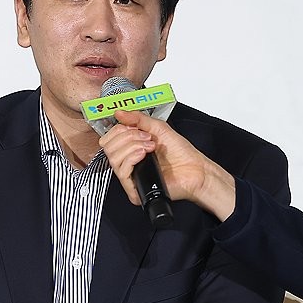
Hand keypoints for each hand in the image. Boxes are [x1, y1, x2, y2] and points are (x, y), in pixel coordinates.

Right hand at [99, 110, 237, 219]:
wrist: (194, 169)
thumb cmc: (181, 153)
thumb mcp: (158, 128)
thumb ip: (138, 118)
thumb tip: (119, 113)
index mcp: (130, 149)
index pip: (109, 138)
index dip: (120, 130)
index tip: (137, 128)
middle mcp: (128, 162)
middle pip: (108, 147)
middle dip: (127, 137)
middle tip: (146, 138)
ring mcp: (131, 176)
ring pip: (113, 158)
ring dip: (132, 147)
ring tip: (150, 146)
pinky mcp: (135, 189)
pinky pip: (121, 172)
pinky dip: (132, 158)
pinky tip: (145, 155)